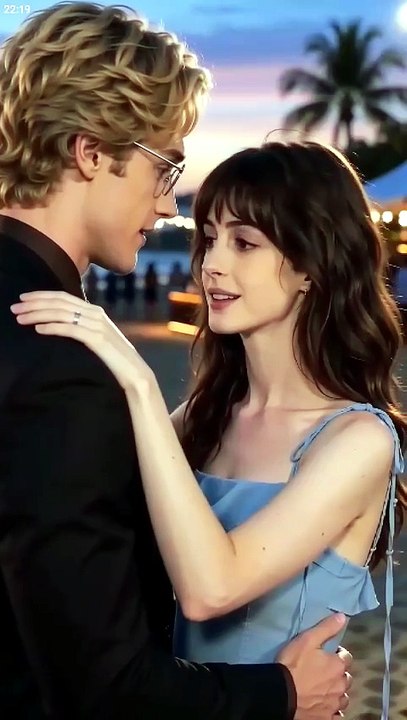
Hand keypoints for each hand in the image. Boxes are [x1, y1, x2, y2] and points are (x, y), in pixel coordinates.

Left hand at [11, 291, 154, 390]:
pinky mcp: (97, 339)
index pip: (63, 297)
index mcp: (95, 311)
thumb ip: (83, 328)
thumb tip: (61, 325)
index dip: (41, 296)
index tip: (23, 299)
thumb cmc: (114, 359)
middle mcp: (96, 314)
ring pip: (61, 314)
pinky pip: (70, 329)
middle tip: (14, 308)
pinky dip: (52, 327)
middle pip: (59, 303)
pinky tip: (38, 329)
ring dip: (38, 314)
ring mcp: (97, 325)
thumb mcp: (97, 338)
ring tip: (21, 318)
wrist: (134, 373)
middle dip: (34, 303)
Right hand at [277, 614, 351, 719]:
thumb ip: (326, 628)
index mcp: (337, 666)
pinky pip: (337, 715)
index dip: (338, 655)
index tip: (328, 654)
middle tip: (325, 672)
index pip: (346, 657)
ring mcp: (334, 704)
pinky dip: (335, 711)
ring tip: (326, 689)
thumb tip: (343, 616)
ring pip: (343, 698)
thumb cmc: (293, 664)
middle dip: (339, 674)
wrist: (282, 693)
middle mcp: (340, 686)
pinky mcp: (327, 717)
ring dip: (338, 693)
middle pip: (346, 678)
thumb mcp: (307, 640)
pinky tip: (327, 707)